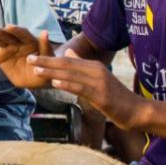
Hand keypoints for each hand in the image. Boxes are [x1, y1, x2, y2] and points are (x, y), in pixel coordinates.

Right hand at [0, 21, 54, 88]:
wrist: (36, 79)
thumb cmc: (44, 68)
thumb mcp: (47, 59)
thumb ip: (45, 47)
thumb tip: (45, 33)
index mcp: (30, 41)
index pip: (23, 34)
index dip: (16, 31)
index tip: (9, 27)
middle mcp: (17, 42)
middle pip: (8, 35)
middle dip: (0, 31)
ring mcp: (7, 47)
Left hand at [29, 51, 145, 129]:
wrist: (137, 110)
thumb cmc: (116, 97)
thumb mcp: (98, 78)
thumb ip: (82, 66)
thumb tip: (67, 53)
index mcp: (94, 66)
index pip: (67, 60)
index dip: (48, 58)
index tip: (32, 56)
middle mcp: (96, 71)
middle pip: (66, 64)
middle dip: (46, 62)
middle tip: (29, 59)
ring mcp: (99, 83)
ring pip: (71, 75)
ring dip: (52, 72)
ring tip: (36, 70)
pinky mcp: (101, 96)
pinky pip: (81, 88)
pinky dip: (67, 85)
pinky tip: (55, 83)